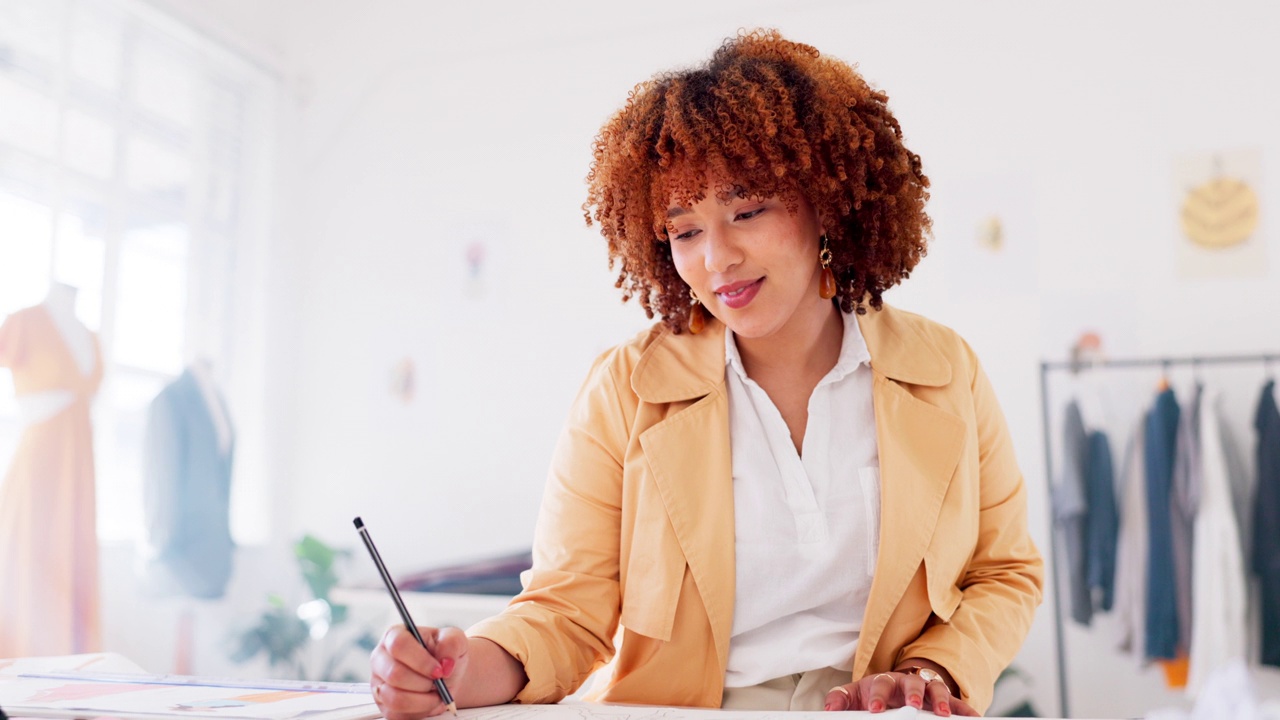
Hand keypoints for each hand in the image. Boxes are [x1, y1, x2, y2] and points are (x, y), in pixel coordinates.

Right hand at [370, 625, 467, 719]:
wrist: (446, 674)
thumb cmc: (445, 654)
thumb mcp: (454, 640)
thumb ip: (452, 643)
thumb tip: (445, 662)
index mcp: (394, 636)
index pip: (398, 645)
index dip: (420, 660)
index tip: (439, 670)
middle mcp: (381, 659)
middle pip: (395, 674)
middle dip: (424, 683)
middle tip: (439, 683)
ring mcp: (379, 684)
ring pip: (395, 698)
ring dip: (423, 700)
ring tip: (436, 694)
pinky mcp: (384, 705)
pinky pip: (397, 715)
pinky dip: (419, 712)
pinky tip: (428, 702)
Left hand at [823, 671, 977, 715]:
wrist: (895, 686)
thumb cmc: (873, 693)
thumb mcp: (854, 695)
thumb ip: (840, 700)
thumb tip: (828, 710)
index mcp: (884, 681)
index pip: (880, 685)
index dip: (878, 697)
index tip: (875, 709)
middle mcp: (907, 683)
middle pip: (912, 684)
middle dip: (913, 695)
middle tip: (913, 706)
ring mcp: (927, 690)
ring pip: (936, 690)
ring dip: (941, 701)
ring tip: (944, 715)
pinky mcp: (943, 700)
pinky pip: (958, 704)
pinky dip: (966, 711)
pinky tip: (975, 719)